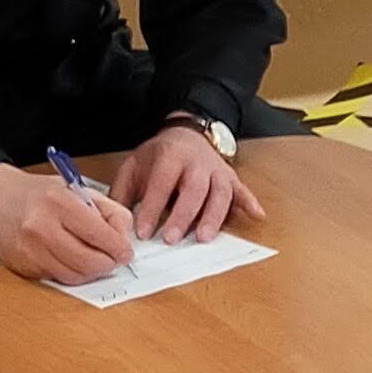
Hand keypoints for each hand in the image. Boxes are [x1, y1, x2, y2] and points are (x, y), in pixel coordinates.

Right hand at [0, 161, 140, 286]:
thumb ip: (107, 209)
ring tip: (93, 259)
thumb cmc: (38, 194)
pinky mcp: (23, 268)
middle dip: (108, 263)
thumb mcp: (76, 189)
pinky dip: (71, 272)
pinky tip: (70, 258)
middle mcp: (42, 228)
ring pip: (75, 276)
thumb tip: (124, 236)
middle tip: (113, 259)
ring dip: (91, 271)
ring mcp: (31, 251)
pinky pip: (58, 279)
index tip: (125, 251)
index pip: (99, 235)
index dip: (119, 247)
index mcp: (59, 203)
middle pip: (89, 262)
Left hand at [108, 121, 265, 246]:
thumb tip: (113, 222)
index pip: (161, 184)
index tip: (144, 232)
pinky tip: (257, 216)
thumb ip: (122, 192)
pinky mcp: (230, 177)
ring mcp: (216, 170)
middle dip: (183, 215)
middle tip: (172, 239)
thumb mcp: (134, 166)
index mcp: (170, 156)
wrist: (186, 133)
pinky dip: (250, 203)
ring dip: (213, 216)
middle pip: (193, 190)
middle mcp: (196, 162)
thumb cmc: (159, 156)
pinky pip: (242, 190)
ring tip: (204, 238)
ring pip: (219, 193)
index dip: (152, 208)